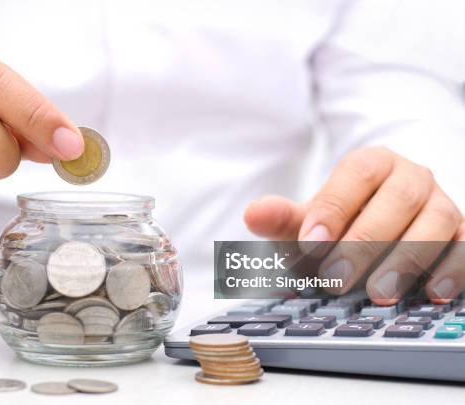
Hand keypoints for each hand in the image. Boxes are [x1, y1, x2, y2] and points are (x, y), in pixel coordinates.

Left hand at [244, 146, 463, 303]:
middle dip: (365, 241)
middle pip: (396, 199)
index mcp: (372, 163)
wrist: (381, 223)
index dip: (334, 207)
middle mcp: (411, 176)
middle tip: (337, 279)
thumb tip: (252, 214)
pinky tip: (432, 292)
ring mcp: (441, 202)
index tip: (310, 242)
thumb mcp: (309, 220)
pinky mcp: (462, 231)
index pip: (356, 174)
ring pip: (436, 221)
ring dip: (407, 258)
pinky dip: (453, 268)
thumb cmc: (341, 223)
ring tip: (379, 292)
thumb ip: (283, 217)